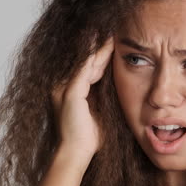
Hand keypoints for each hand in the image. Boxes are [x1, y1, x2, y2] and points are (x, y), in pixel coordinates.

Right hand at [51, 36, 113, 155]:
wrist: (76, 154)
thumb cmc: (89, 140)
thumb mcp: (100, 114)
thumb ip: (104, 100)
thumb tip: (121, 91)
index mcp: (71, 91)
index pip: (89, 68)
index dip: (101, 56)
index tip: (113, 43)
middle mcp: (64, 86)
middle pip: (86, 62)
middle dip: (100, 47)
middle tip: (112, 31)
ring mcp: (64, 88)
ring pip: (85, 62)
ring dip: (97, 47)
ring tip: (109, 32)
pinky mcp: (70, 92)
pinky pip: (85, 69)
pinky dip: (94, 56)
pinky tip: (103, 44)